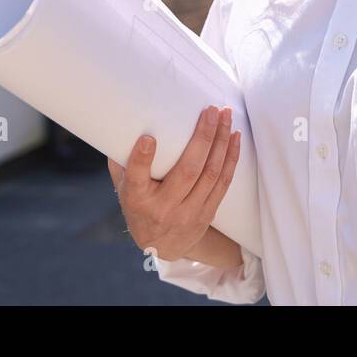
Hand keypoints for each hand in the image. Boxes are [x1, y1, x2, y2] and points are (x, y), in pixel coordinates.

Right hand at [107, 105, 240, 262]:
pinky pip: (223, 182)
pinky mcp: (207, 213)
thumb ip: (121, 160)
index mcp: (137, 199)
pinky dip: (231, 158)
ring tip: (226, 116)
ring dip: (221, 142)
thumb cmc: (140, 205)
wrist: (162, 246)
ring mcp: (188, 213)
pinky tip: (235, 137)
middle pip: (188, 171)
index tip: (148, 139)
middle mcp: (163, 208)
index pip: (137, 180)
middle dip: (203, 138)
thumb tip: (122, 122)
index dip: (141, 160)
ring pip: (211, 174)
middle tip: (212, 110)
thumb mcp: (123, 187)